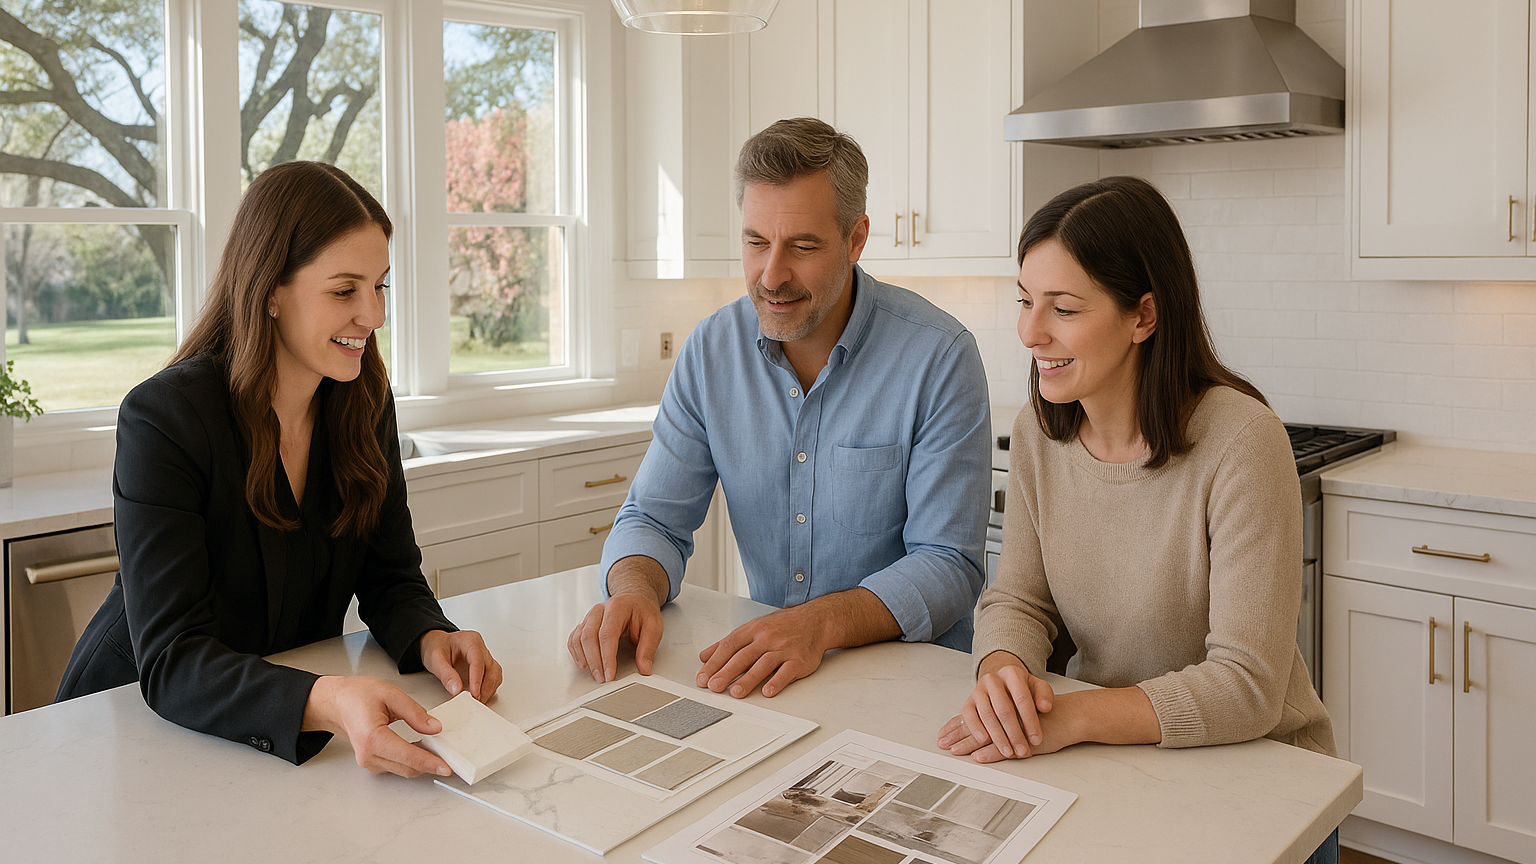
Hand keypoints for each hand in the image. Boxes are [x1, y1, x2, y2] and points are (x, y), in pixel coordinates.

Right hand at [303, 675, 450, 777]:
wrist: (337, 702)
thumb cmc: (357, 696)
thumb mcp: (390, 694)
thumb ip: (415, 712)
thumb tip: (435, 728)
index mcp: (372, 737)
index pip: (407, 756)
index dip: (430, 762)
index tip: (447, 767)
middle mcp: (368, 755)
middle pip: (407, 768)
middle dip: (431, 765)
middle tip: (451, 758)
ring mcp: (368, 761)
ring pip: (403, 770)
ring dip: (422, 764)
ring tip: (439, 752)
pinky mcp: (372, 762)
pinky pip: (396, 766)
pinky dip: (411, 761)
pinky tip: (422, 750)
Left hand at [418, 629, 501, 700]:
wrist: (437, 645)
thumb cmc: (437, 647)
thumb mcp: (435, 659)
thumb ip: (446, 674)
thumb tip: (456, 689)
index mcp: (470, 641)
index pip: (478, 661)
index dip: (477, 679)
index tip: (474, 694)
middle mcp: (481, 648)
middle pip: (492, 668)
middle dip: (485, 688)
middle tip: (475, 701)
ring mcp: (485, 657)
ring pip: (495, 674)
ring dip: (488, 690)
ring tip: (476, 700)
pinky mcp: (486, 667)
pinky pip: (493, 679)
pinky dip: (488, 690)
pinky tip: (479, 696)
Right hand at [568, 591, 664, 682]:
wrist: (634, 599)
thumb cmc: (642, 611)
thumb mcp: (654, 626)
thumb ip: (648, 647)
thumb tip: (644, 668)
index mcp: (617, 607)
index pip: (607, 634)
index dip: (607, 657)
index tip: (610, 674)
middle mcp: (599, 610)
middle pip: (589, 636)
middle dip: (594, 662)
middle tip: (602, 678)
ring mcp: (589, 617)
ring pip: (578, 638)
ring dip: (584, 659)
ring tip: (594, 674)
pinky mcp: (584, 624)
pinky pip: (574, 639)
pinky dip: (576, 654)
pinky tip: (584, 665)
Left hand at [696, 604, 829, 697]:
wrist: (816, 620)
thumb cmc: (782, 626)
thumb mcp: (753, 628)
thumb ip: (729, 643)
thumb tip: (704, 656)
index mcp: (753, 630)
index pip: (729, 645)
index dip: (715, 662)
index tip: (703, 677)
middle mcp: (767, 638)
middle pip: (744, 656)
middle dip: (727, 672)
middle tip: (714, 687)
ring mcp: (784, 649)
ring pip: (763, 664)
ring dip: (749, 679)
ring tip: (736, 692)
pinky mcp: (799, 660)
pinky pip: (787, 672)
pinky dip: (777, 681)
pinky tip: (768, 691)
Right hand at [937, 651, 1055, 760]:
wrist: (1002, 682)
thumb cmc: (1022, 689)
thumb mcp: (1038, 688)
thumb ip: (1044, 696)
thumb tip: (1045, 707)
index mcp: (1012, 673)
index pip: (1022, 699)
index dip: (1030, 721)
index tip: (1037, 739)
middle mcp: (992, 680)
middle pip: (1004, 709)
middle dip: (1014, 734)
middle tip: (1023, 751)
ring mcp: (978, 691)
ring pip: (987, 715)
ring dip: (998, 737)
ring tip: (1008, 752)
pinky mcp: (968, 702)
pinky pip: (968, 716)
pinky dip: (976, 729)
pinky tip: (985, 741)